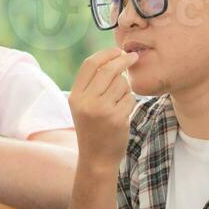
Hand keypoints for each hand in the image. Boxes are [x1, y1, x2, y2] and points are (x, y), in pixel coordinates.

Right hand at [67, 48, 139, 169]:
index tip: (117, 50)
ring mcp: (101, 110)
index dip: (105, 53)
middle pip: (108, 69)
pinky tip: (123, 113)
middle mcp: (86, 101)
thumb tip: (111, 57)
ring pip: (122, 83)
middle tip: (133, 57)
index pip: (90, 64)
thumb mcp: (83, 106)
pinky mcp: (116, 118)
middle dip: (123, 60)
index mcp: (75, 96)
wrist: (96, 159)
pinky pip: (130, 98)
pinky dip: (130, 102)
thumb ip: (92, 84)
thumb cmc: (93, 129)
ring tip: (119, 102)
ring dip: (126, 88)